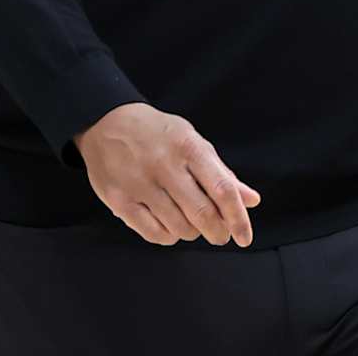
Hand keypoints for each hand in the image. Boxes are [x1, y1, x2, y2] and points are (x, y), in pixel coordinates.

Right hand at [74, 102, 260, 246]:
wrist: (106, 121)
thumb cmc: (156, 133)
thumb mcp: (193, 141)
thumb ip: (222, 173)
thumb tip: (251, 200)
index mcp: (189, 148)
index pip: (223, 190)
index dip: (238, 219)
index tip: (245, 237)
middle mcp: (165, 166)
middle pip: (203, 215)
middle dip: (217, 233)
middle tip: (219, 235)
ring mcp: (140, 184)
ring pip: (179, 228)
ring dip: (191, 233)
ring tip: (189, 222)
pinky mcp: (120, 200)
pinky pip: (153, 234)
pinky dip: (168, 237)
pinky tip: (169, 226)